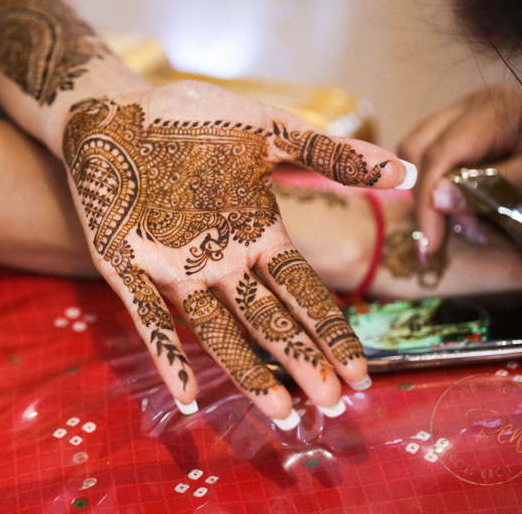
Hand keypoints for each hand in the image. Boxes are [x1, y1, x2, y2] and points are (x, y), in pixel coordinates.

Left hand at [61, 80, 413, 424]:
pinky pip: (150, 317)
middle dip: (300, 360)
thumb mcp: (267, 131)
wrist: (116, 109)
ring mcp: (173, 269)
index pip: (303, 292)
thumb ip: (327, 154)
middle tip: (332, 404)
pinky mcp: (127, 268)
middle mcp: (221, 261)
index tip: (360, 374)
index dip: (331, 331)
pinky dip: (167, 352)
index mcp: (256, 233)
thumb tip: (405, 170)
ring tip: (281, 411)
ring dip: (248, 371)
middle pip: (269, 320)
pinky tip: (186, 391)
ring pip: (218, 331)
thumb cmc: (192, 117)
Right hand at [399, 83, 521, 253]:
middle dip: (423, 193)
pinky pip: (442, 152)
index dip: (427, 201)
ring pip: (423, 148)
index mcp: (495, 109)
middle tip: (443, 234)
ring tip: (457, 220)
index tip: (432, 243)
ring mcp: (474, 112)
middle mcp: (476, 103)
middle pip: (419, 146)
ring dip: (430, 187)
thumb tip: (437, 201)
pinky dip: (442, 181)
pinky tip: (464, 204)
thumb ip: (493, 188)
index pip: (439, 155)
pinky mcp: (478, 127)